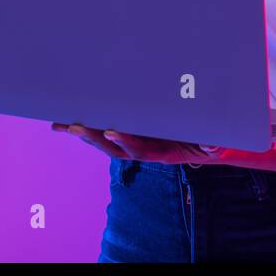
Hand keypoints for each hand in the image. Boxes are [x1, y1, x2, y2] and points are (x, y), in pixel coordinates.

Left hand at [52, 122, 219, 164]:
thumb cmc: (204, 143)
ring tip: (62, 124)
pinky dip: (85, 130)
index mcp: (159, 152)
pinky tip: (65, 123)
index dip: (125, 140)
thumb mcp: (212, 145)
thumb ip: (212, 145)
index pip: (139, 148)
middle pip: (113, 146)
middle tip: (75, 125)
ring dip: (84, 134)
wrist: (199, 148)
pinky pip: (104, 133)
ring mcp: (132, 144)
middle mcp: (141, 151)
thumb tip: (211, 144)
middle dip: (95, 137)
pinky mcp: (127, 137)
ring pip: (104, 141)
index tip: (112, 130)